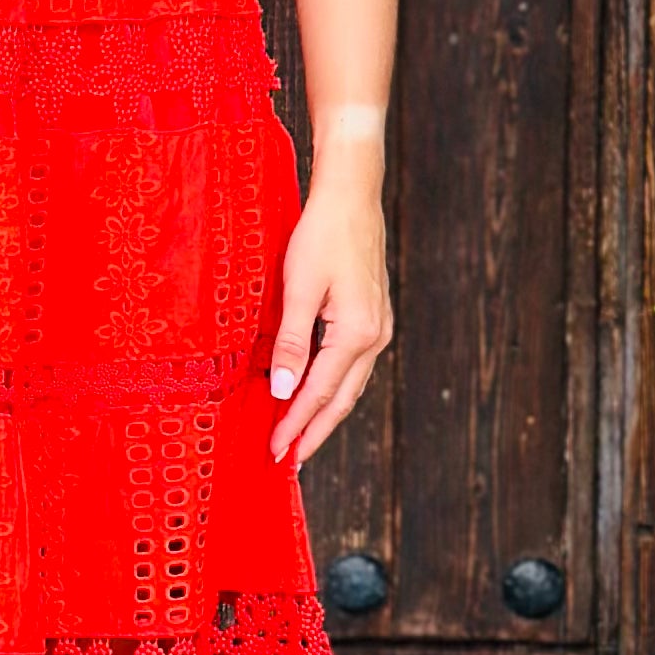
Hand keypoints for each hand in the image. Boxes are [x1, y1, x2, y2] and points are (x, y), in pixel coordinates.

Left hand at [266, 158, 390, 466]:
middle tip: (290, 459)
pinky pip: (352, 364)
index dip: (296, 426)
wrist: (353, 195)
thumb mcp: (299, 288)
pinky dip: (333, 385)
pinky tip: (316, 390)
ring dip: (325, 412)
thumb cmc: (323, 234)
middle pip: (342, 399)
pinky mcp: (373, 316)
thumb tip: (284, 391)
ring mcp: (378, 327)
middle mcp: (375, 337)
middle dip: (315, 431)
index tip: (276, 452)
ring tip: (301, 434)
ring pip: (350, 384)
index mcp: (357, 334)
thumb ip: (292, 343)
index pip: (319, 395)